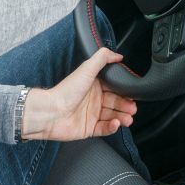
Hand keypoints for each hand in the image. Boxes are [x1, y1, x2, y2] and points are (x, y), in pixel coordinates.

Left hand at [21, 48, 137, 141]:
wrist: (51, 113)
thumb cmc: (66, 91)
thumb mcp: (86, 69)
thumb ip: (102, 58)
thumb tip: (118, 55)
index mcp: (94, 86)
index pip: (114, 88)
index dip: (125, 92)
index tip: (133, 94)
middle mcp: (93, 100)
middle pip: (116, 103)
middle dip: (126, 106)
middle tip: (132, 108)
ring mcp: (91, 115)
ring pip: (112, 116)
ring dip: (122, 117)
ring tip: (128, 118)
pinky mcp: (89, 128)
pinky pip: (105, 129)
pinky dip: (112, 127)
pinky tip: (116, 124)